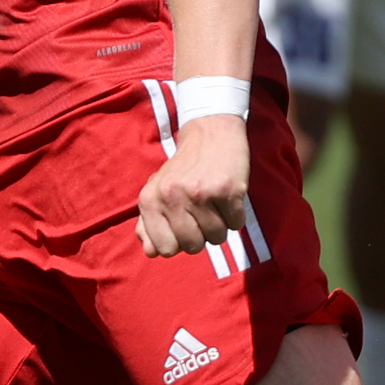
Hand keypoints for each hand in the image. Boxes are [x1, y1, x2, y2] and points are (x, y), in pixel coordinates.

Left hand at [137, 114, 250, 256]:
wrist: (211, 132)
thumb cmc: (184, 169)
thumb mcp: (158, 191)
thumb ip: (149, 223)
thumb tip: (151, 251)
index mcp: (150, 199)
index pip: (162, 250)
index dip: (178, 243)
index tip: (184, 226)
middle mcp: (172, 196)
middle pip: (192, 247)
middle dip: (202, 237)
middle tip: (203, 214)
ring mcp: (200, 193)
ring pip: (216, 238)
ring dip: (221, 226)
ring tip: (216, 205)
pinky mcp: (227, 190)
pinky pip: (236, 225)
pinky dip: (236, 216)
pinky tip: (228, 199)